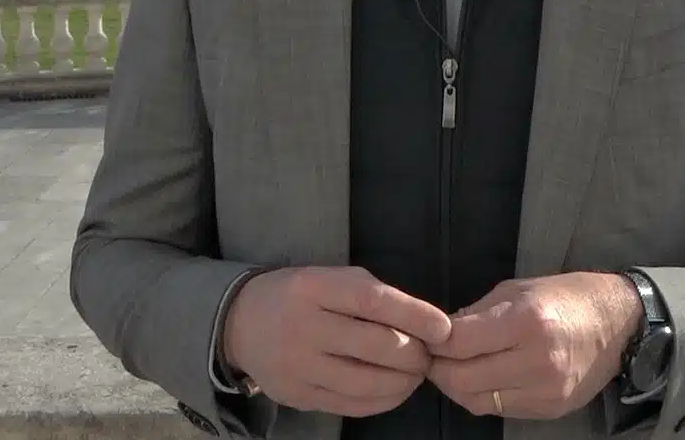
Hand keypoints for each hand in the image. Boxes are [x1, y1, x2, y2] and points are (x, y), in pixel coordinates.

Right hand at [222, 266, 452, 417]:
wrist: (240, 323)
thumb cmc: (299, 294)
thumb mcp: (330, 278)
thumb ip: (372, 296)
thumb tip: (425, 324)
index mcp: (314, 288)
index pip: (373, 303)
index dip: (415, 316)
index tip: (443, 327)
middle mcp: (304, 327)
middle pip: (376, 347)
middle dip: (414, 354)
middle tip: (428, 353)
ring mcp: (299, 367)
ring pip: (367, 383)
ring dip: (404, 382)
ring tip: (415, 373)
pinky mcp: (298, 396)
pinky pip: (351, 405)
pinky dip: (383, 400)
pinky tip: (395, 390)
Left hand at [427, 273, 642, 419]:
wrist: (620, 324)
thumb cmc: (567, 296)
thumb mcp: (518, 289)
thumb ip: (477, 312)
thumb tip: (443, 332)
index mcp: (527, 321)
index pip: (460, 342)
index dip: (436, 342)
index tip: (428, 336)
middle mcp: (536, 361)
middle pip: (463, 379)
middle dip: (439, 369)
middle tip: (433, 357)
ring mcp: (545, 391)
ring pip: (477, 401)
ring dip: (457, 387)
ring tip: (454, 368)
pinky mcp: (550, 410)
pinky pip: (500, 409)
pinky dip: (483, 396)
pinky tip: (483, 378)